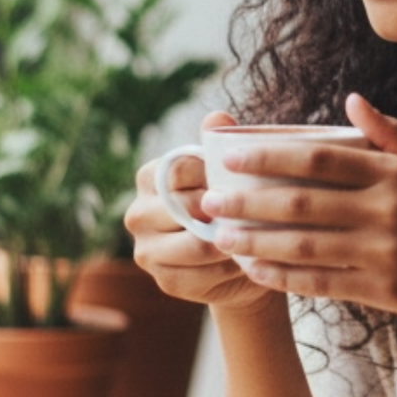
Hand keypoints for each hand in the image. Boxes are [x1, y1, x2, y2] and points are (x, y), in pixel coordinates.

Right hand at [126, 111, 278, 312]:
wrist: (242, 254)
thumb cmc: (234, 201)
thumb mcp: (229, 171)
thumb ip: (220, 144)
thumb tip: (218, 116)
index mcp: (151, 177)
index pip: (180, 170)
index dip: (215, 175)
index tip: (242, 180)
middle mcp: (138, 213)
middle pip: (186, 208)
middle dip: (224, 211)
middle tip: (257, 212)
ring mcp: (147, 251)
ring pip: (194, 245)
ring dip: (229, 242)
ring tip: (256, 237)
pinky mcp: (165, 281)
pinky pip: (202, 275)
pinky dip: (229, 268)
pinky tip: (246, 260)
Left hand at [205, 94, 396, 333]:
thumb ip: (392, 134)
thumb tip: (352, 99)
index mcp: (396, 173)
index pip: (318, 156)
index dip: (268, 155)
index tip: (230, 154)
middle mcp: (387, 210)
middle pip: (300, 202)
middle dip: (247, 201)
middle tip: (207, 200)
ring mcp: (384, 252)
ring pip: (303, 246)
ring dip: (255, 242)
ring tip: (220, 237)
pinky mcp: (384, 290)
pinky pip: (321, 283)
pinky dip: (283, 277)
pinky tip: (255, 271)